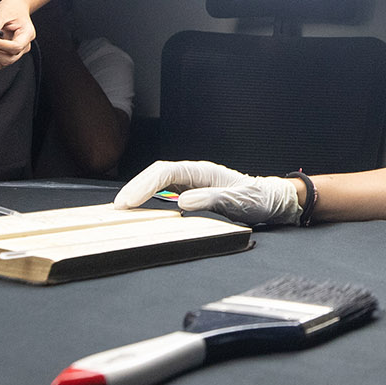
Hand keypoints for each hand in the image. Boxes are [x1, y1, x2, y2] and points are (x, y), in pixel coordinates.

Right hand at [114, 160, 301, 224]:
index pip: (165, 172)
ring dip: (138, 194)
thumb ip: (212, 200)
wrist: (269, 201)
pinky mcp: (190, 194)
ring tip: (121, 211)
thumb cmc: (256, 199)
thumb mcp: (238, 201)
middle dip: (134, 189)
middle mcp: (193, 174)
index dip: (144, 185)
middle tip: (116, 209)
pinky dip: (148, 202)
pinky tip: (139, 213)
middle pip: (156, 175)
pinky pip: (164, 194)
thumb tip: (183, 202)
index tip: (129, 202)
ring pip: (157, 183)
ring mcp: (191, 183)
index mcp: (202, 171)